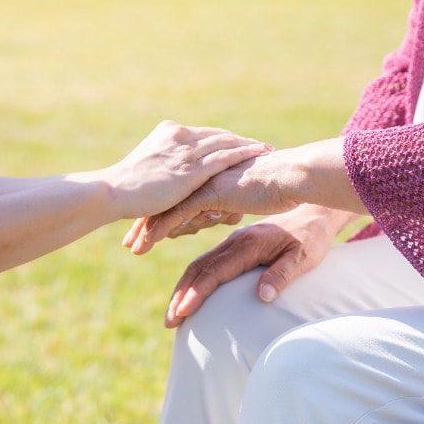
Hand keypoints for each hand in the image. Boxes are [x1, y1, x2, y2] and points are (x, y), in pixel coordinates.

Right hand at [106, 120, 271, 219]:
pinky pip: (225, 156)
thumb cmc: (126, 188)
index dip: (225, 139)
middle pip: (219, 136)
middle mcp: (180, 135)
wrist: (113, 191)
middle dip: (241, 141)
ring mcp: (186, 150)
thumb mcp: (147, 168)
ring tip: (268, 150)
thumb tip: (173, 176)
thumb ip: (164, 165)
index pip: (205, 134)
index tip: (241, 143)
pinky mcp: (191, 168)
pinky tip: (260, 155)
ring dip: (249, 146)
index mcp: (169, 132)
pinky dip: (244, 153)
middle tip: (262, 146)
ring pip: (226, 143)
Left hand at [123, 150, 300, 254]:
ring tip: (133, 247)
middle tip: (128, 242)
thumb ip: (228, 202)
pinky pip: (179, 211)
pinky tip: (148, 241)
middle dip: (145, 221)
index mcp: (208, 176)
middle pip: (165, 200)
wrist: (294, 176)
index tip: (142, 229)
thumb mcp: (246, 196)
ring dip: (147, 228)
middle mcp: (202, 177)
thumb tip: (220, 210)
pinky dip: (161, 226)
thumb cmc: (279, 187)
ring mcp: (205, 182)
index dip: (158, 211)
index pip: (175, 194)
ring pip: (167, 206)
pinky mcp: (211, 192)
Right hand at [160, 205, 353, 327]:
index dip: (197, 293)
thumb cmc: (311, 238)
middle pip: (199, 268)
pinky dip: (194, 278)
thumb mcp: (304, 257)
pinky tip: (189, 293)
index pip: (215, 271)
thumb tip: (263, 298)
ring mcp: (233, 241)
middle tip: (170, 321)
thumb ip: (282, 274)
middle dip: (182, 294)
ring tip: (174, 313)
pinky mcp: (235, 244)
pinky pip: (208, 261)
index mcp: (249, 244)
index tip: (183, 312)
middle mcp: (236, 240)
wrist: (315, 212)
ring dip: (183, 288)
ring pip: (200, 264)